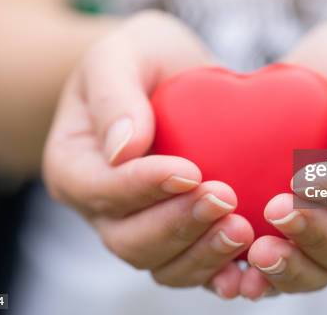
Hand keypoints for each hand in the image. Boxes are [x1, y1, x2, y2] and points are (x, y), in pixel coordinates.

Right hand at [43, 11, 253, 297]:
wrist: (171, 74)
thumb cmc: (141, 58)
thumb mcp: (119, 54)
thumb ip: (113, 94)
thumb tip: (123, 150)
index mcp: (74, 166)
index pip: (101, 188)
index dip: (143, 187)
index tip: (189, 170)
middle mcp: (102, 208)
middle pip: (130, 239)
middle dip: (178, 224)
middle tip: (225, 198)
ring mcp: (140, 227)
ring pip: (163, 264)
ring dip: (203, 254)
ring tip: (243, 230)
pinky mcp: (179, 235)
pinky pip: (195, 267)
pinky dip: (222, 272)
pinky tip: (252, 266)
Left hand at [240, 17, 326, 298]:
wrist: (320, 79)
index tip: (304, 178)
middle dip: (317, 234)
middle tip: (275, 212)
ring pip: (324, 267)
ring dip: (292, 266)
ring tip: (256, 252)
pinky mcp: (305, 236)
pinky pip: (291, 266)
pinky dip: (266, 277)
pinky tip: (236, 273)